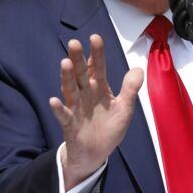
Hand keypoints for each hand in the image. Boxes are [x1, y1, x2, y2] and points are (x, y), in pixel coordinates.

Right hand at [49, 34, 143, 189]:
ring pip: (70, 89)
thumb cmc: (109, 129)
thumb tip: (138, 69)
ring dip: (67, 77)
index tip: (95, 38)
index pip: (98, 67)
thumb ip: (130, 90)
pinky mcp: (70, 124)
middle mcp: (85, 94)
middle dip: (78, 59)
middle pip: (81, 73)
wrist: (96, 154)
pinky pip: (64, 116)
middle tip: (74, 43)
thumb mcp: (124, 109)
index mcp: (99, 88)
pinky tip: (54, 101)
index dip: (97, 53)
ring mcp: (76, 108)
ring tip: (65, 63)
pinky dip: (59, 109)